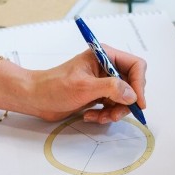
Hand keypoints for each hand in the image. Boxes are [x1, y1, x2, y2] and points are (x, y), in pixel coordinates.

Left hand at [28, 45, 146, 122]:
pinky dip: (105, 115)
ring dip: (114, 112)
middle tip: (115, 115)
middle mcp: (107, 68)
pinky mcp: (98, 95)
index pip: (135, 66)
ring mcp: (103, 82)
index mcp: (105, 56)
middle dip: (125, 103)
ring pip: (124, 99)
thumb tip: (132, 94)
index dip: (139, 84)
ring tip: (100, 117)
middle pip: (132, 85)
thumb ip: (111, 88)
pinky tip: (91, 116)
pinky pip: (113, 107)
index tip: (137, 103)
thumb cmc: (54, 86)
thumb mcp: (84, 87)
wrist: (36, 98)